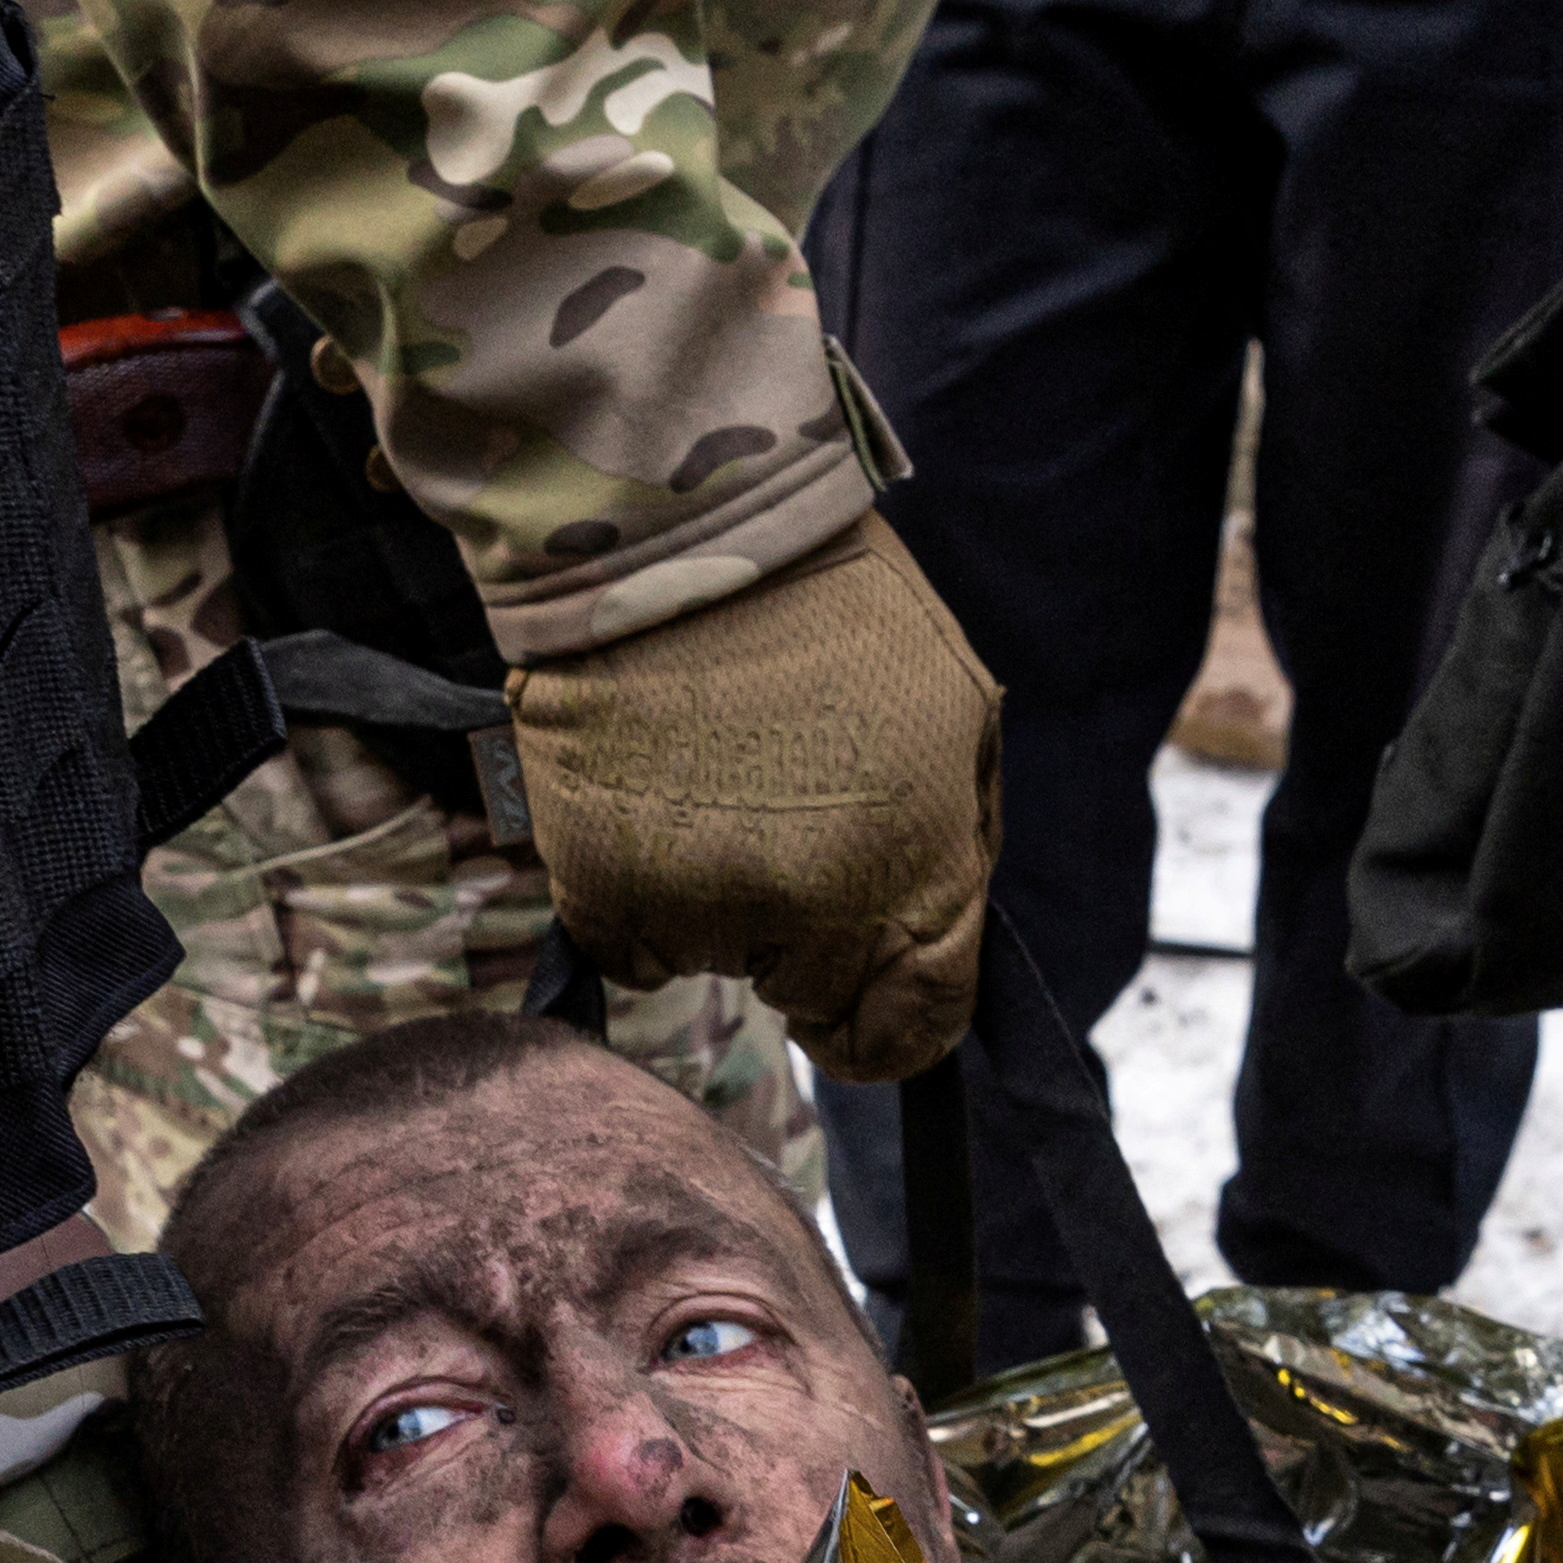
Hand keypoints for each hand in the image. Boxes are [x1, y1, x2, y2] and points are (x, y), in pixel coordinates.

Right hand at [499, 518, 999, 1080]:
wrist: (683, 526)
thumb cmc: (838, 607)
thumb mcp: (960, 714)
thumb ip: (958, 845)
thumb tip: (934, 944)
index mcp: (913, 881)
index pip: (909, 1036)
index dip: (888, 1023)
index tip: (863, 995)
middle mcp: (810, 916)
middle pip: (808, 1001)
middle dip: (806, 942)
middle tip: (782, 824)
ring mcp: (700, 909)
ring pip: (713, 963)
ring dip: (717, 903)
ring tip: (713, 781)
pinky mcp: (601, 892)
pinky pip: (630, 942)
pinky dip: (637, 893)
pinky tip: (650, 798)